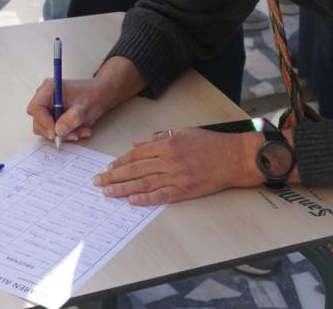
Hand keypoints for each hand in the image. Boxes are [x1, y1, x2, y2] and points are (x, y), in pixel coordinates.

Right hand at [27, 76, 110, 142]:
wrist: (101, 95)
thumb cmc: (93, 95)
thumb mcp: (85, 108)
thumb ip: (72, 118)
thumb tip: (58, 131)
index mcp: (49, 89)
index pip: (36, 108)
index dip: (43, 122)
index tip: (55, 133)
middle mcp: (45, 97)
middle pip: (39, 120)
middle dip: (56, 131)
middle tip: (73, 135)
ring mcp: (48, 107)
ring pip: (47, 128)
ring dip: (64, 134)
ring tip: (81, 131)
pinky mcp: (53, 115)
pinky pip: (54, 129)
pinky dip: (67, 133)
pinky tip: (80, 129)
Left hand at [92, 128, 263, 204]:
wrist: (234, 158)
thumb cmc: (210, 143)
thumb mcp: (183, 132)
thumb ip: (158, 138)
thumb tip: (136, 144)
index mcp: (168, 144)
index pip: (137, 153)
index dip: (120, 161)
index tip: (107, 167)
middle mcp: (170, 160)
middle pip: (135, 169)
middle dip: (114, 176)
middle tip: (98, 182)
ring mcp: (177, 177)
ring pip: (144, 184)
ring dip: (123, 189)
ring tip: (107, 193)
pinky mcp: (185, 191)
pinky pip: (161, 196)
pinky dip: (145, 199)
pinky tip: (131, 201)